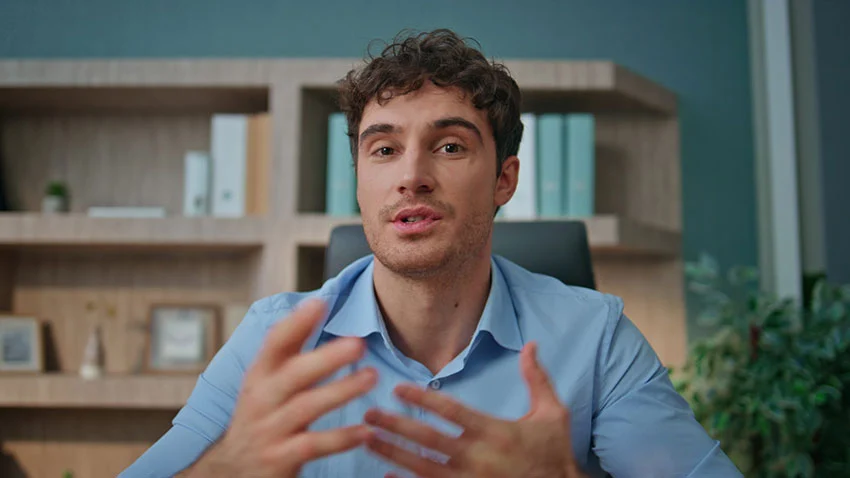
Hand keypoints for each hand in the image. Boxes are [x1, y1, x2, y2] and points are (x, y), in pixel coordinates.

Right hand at [187, 299, 377, 477]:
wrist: (232, 469)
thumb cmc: (261, 416)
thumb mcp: (266, 381)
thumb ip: (291, 347)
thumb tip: (317, 302)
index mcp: (260, 375)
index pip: (275, 343)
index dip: (296, 323)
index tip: (320, 303)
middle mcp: (261, 399)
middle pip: (294, 374)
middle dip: (326, 358)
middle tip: (359, 344)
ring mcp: (270, 430)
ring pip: (306, 407)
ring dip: (340, 391)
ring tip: (372, 377)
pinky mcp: (280, 459)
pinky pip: (313, 446)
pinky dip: (340, 438)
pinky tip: (366, 431)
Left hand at [364, 342, 584, 477]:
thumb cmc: (555, 454)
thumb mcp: (553, 413)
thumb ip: (537, 378)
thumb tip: (530, 345)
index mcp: (495, 433)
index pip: (451, 412)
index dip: (423, 399)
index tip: (398, 388)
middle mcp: (478, 458)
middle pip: (428, 440)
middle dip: (396, 426)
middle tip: (369, 414)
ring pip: (422, 467)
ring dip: (392, 453)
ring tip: (367, 440)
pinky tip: (387, 476)